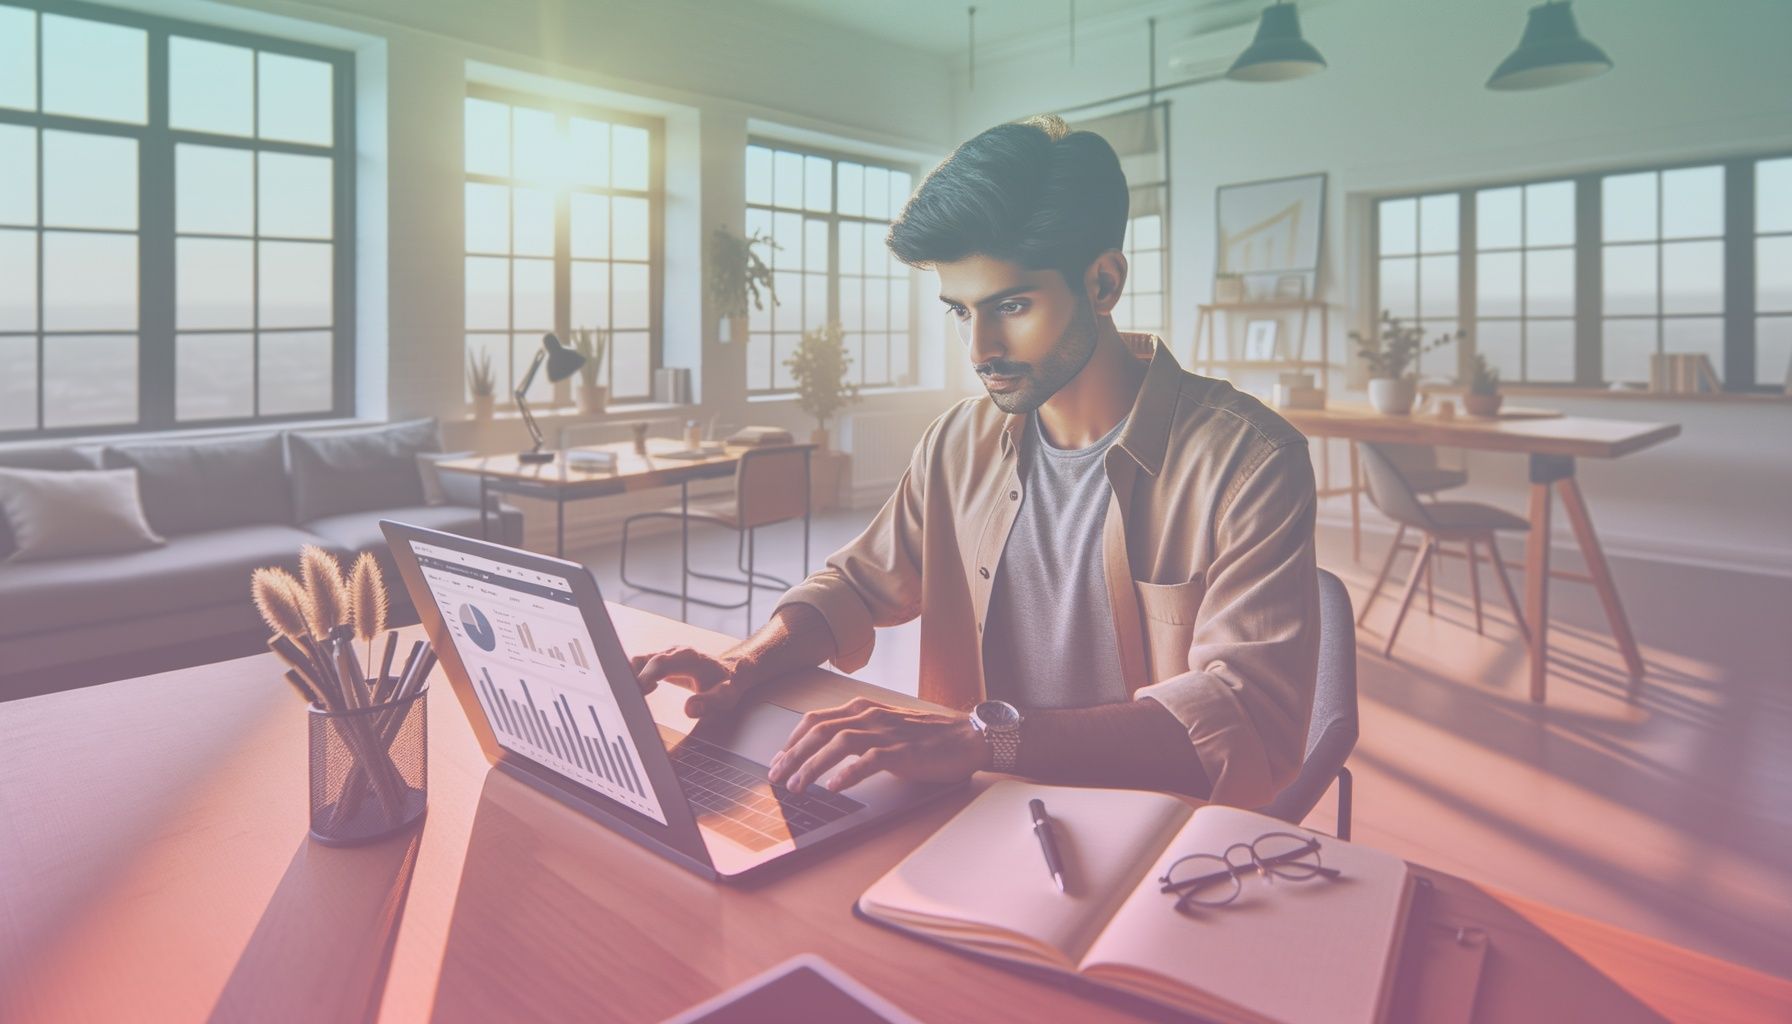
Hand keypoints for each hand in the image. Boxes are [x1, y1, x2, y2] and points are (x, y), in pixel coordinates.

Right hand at [629, 646, 752, 718]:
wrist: (730, 669)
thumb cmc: (726, 683)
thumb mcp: (724, 696)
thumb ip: (709, 703)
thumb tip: (689, 710)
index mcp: (688, 658)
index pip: (660, 663)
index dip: (645, 676)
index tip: (638, 692)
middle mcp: (674, 652)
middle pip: (643, 660)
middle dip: (631, 679)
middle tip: (627, 701)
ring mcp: (666, 654)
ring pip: (638, 661)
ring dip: (630, 678)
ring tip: (630, 700)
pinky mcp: (660, 660)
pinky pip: (640, 665)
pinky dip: (634, 677)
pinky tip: (640, 694)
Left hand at [768, 697, 989, 792]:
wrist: (966, 737)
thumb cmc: (926, 737)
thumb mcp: (884, 729)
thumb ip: (857, 737)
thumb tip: (825, 758)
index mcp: (862, 709)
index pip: (815, 720)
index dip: (791, 741)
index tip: (777, 761)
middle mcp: (869, 716)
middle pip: (819, 731)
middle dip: (792, 755)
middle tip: (776, 778)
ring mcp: (885, 732)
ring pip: (838, 743)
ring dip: (812, 766)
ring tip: (798, 787)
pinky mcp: (902, 751)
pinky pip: (869, 760)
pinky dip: (849, 773)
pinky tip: (835, 787)